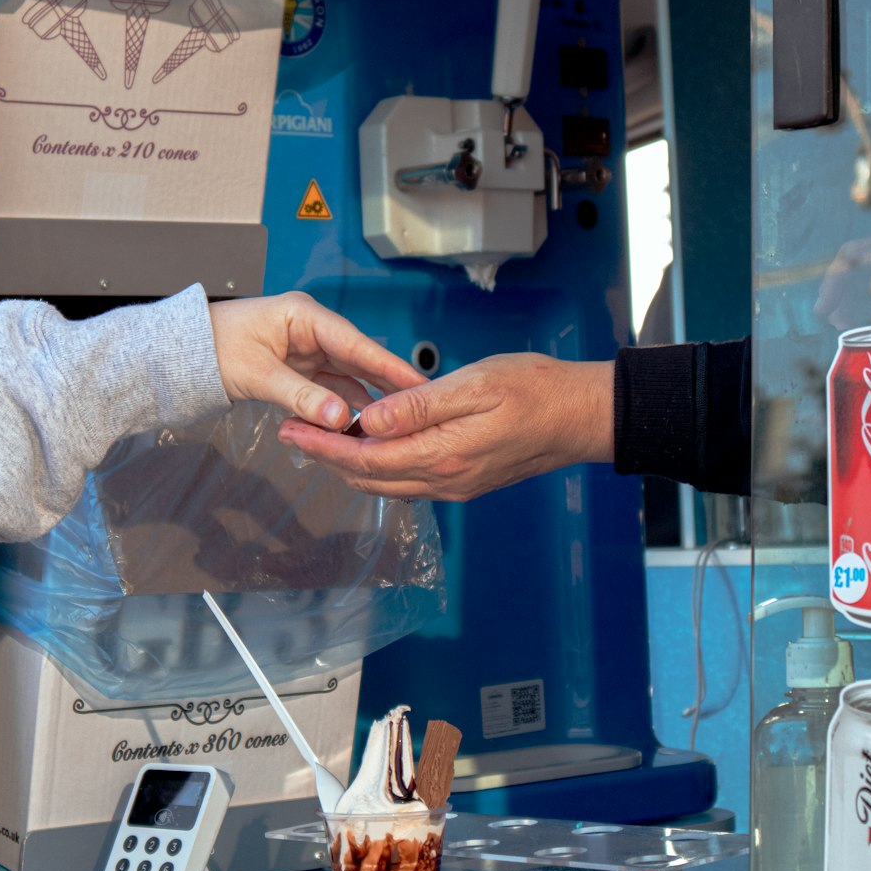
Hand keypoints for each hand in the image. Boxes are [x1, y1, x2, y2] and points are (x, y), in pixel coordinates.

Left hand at [209, 291, 424, 429]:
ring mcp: (307, 350)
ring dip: (365, 400)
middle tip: (419, 406)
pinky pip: (329, 389)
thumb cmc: (211, 350)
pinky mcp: (299, 370)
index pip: (355, 342)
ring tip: (393, 423)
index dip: (388, 365)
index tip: (416, 383)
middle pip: (358, 359)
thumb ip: (300, 396)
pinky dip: (341, 407)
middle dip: (386, 384)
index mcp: (304, 315)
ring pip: (347, 377)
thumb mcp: (257, 373)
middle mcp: (312, 330)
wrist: (181, 357)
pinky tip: (359, 425)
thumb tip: (339, 417)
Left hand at [277, 353, 614, 500]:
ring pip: (387, 483)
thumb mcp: (473, 385)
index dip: (323, 446)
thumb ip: (418, 406)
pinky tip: (370, 449)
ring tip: (319, 442)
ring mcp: (455, 485)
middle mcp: (444, 479)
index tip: (291, 430)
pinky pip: (409, 481)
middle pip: (369, 477)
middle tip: (290, 435)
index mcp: (441, 455)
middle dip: (326, 458)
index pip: (365, 457)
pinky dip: (379, 467)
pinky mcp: (465, 480)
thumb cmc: (534, 390)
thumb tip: (369, 420)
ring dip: (349, 465)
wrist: (580, 416)